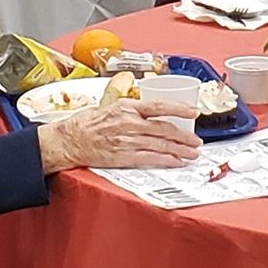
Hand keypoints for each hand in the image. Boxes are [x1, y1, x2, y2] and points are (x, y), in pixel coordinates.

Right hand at [37, 97, 201, 172]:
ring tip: (192, 153)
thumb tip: (152, 112)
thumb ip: (132, 110)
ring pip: (161, 145)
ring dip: (180, 150)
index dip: (179, 108)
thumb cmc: (88, 123)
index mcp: (127, 107)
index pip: (159, 106)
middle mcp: (129, 123)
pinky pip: (150, 158)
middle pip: (164, 129)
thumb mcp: (111, 107)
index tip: (194, 111)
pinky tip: (176, 162)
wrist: (70, 139)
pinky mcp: (123, 156)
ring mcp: (127, 141)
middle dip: (184, 136)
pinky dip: (166, 160)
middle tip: (197, 141)